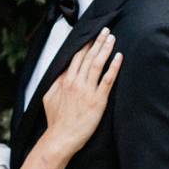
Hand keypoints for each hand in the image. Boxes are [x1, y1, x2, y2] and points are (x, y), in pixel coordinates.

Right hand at [41, 27, 122, 157]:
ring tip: (112, 38)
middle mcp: (75, 82)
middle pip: (88, 56)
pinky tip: (119, 57)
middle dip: (97, 41)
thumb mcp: (49, 98)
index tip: (92, 35)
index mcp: (65, 80)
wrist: (60, 139)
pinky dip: (113, 67)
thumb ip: (56, 83)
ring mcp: (87, 91)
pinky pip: (107, 80)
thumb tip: (62, 72)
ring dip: (105, 49)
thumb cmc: (56, 121)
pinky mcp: (98, 101)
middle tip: (105, 30)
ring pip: (97, 64)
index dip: (85, 44)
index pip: (76, 57)